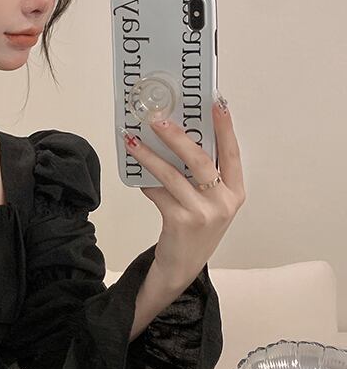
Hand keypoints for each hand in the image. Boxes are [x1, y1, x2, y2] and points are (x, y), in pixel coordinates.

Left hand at [124, 99, 245, 289]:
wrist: (183, 266)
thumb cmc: (195, 228)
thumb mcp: (208, 202)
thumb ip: (202, 176)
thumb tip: (175, 137)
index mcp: (235, 192)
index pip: (233, 152)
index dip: (225, 127)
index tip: (216, 102)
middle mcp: (224, 202)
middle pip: (201, 159)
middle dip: (178, 136)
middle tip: (158, 118)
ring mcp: (203, 213)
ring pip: (173, 174)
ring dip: (150, 155)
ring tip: (133, 140)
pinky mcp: (180, 221)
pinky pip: (158, 192)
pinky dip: (145, 181)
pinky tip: (136, 174)